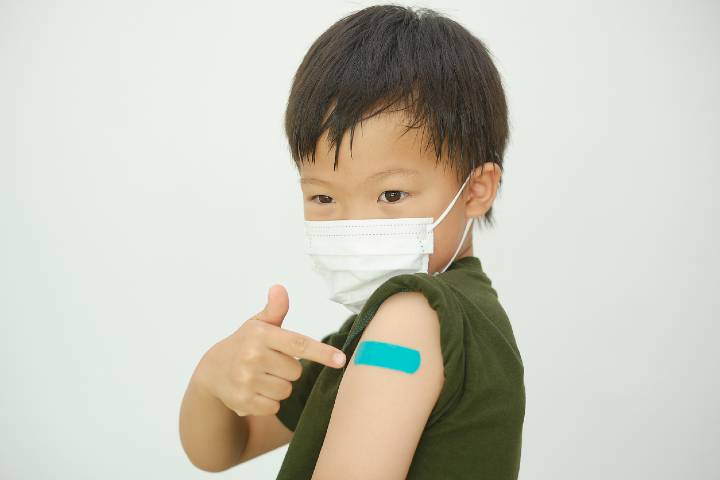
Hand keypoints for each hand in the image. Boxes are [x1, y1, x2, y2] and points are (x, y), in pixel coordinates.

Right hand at [192, 284, 346, 416]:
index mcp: (260, 334)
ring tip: (261, 377)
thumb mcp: (258, 324)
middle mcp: (252, 356)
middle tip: (270, 363)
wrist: (212, 371)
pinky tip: (254, 391)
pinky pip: (274, 406)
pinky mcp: (243, 402)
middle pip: (295, 371)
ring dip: (278, 386)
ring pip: (286, 390)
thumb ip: (275, 309)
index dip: (321, 352)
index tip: (341, 359)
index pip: (298, 344)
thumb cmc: (244, 344)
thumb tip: (279, 288)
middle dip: (287, 369)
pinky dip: (268, 402)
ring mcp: (246, 380)